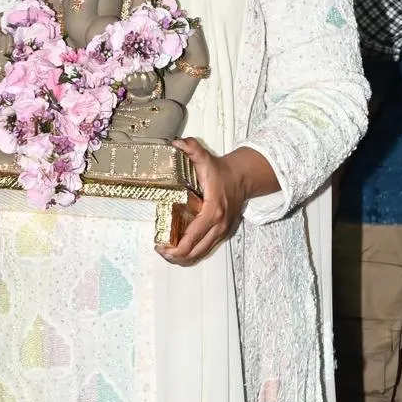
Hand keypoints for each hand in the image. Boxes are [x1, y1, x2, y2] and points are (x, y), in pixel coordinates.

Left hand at [158, 137, 255, 266]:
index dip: (175, 247)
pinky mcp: (223, 233)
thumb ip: (192, 148)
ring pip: (201, 254)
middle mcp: (219, 225)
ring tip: (168, 253)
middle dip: (175, 256)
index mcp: (213, 211)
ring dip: (184, 258)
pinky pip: (207, 249)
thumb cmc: (221, 172)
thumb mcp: (206, 158)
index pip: (193, 237)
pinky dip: (193, 254)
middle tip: (160, 250)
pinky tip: (181, 251)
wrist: (242, 178)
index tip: (160, 245)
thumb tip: (176, 142)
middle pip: (195, 251)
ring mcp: (222, 231)